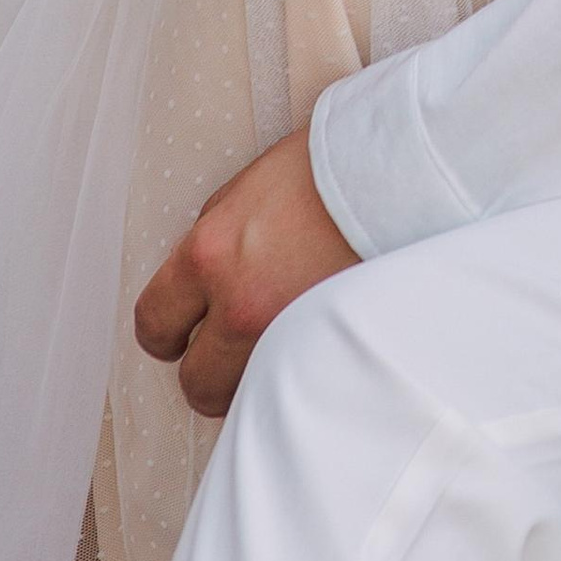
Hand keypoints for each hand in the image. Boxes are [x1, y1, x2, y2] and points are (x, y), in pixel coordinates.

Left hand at [134, 127, 357, 418]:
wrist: (407, 167)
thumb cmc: (334, 163)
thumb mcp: (252, 184)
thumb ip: (215, 231)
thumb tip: (198, 275)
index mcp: (212, 253)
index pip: (154, 323)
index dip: (164, 333)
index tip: (176, 334)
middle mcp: (241, 305)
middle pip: (195, 382)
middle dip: (208, 370)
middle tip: (230, 348)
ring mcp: (288, 336)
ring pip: (246, 397)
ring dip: (254, 378)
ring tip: (279, 344)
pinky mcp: (330, 352)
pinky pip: (295, 390)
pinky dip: (297, 378)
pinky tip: (310, 349)